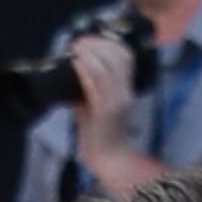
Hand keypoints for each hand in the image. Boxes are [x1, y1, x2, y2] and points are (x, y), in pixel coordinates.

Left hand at [68, 24, 139, 153]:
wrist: (108, 160)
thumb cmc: (99, 135)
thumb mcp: (95, 104)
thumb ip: (89, 86)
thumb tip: (75, 68)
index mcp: (126, 90)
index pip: (126, 57)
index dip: (109, 44)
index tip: (90, 40)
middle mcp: (125, 93)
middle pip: (117, 57)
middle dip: (97, 44)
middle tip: (79, 42)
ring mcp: (116, 103)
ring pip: (106, 68)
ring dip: (89, 54)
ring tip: (75, 48)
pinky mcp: (104, 112)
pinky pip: (95, 85)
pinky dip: (84, 70)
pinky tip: (75, 62)